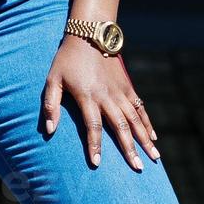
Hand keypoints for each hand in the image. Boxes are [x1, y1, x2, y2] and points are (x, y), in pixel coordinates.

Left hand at [42, 35, 159, 170]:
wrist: (90, 34)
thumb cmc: (67, 59)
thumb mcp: (53, 79)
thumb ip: (50, 104)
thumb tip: (49, 130)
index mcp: (88, 96)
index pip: (92, 126)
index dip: (94, 145)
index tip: (97, 164)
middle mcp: (107, 96)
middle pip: (120, 126)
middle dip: (129, 149)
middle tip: (137, 169)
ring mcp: (120, 91)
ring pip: (135, 119)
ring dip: (144, 139)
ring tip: (153, 157)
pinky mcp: (128, 86)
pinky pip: (140, 107)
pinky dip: (148, 122)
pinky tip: (154, 137)